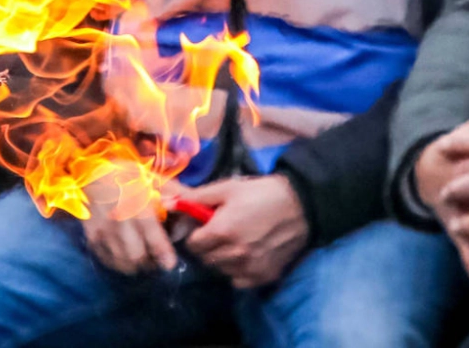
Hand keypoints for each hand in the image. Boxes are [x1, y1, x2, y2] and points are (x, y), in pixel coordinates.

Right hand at [79, 173, 181, 275]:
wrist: (89, 172)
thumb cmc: (125, 176)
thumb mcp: (151, 177)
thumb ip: (175, 193)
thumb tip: (196, 206)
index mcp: (137, 204)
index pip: (152, 237)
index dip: (163, 254)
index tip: (170, 263)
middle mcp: (118, 220)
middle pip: (136, 257)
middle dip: (150, 263)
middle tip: (156, 259)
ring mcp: (102, 231)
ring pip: (122, 263)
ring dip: (135, 266)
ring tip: (142, 258)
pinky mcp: (92, 237)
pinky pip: (108, 261)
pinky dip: (119, 263)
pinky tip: (125, 254)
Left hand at [177, 174, 309, 288]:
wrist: (301, 206)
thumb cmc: (261, 193)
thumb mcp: (227, 188)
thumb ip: (196, 198)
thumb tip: (168, 203)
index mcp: (222, 231)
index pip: (193, 245)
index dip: (195, 235)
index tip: (203, 227)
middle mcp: (235, 254)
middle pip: (206, 259)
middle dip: (207, 247)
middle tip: (219, 233)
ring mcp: (251, 268)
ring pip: (221, 270)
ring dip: (222, 259)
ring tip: (233, 243)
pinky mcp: (264, 276)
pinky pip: (239, 280)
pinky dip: (238, 271)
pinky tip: (245, 256)